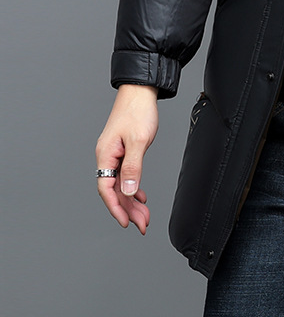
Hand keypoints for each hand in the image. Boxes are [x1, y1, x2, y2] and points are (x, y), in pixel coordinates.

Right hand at [95, 84, 158, 234]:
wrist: (141, 91)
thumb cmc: (138, 111)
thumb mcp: (138, 140)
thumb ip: (133, 167)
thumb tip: (130, 191)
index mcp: (106, 155)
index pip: (106, 189)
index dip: (116, 207)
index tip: (126, 222)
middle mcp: (107, 157)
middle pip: (115, 190)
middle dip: (128, 209)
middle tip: (142, 224)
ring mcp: (115, 154)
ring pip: (122, 184)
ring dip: (133, 201)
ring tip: (145, 216)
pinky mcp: (124, 151)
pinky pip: (126, 175)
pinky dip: (134, 187)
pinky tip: (142, 196)